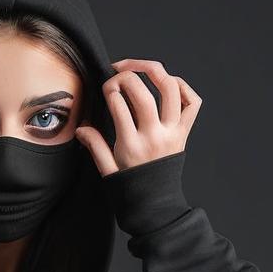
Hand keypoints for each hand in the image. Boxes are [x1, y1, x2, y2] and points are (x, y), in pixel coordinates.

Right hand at [75, 58, 200, 176]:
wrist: (156, 204)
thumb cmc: (131, 187)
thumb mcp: (107, 169)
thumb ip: (94, 145)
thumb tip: (80, 128)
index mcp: (132, 145)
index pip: (119, 104)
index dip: (109, 89)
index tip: (105, 89)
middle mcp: (154, 136)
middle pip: (143, 93)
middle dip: (126, 75)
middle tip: (117, 73)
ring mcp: (173, 132)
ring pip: (171, 90)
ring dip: (155, 71)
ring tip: (140, 67)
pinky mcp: (184, 132)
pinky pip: (192, 102)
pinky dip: (182, 87)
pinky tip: (167, 83)